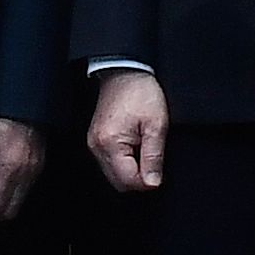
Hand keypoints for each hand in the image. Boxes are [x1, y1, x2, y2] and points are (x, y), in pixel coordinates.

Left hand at [0, 118, 43, 230]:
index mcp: (9, 169)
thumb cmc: (0, 118)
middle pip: (11, 209)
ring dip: (4, 208)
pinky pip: (27, 189)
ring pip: (20, 201)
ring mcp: (36, 169)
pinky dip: (14, 196)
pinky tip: (2, 191)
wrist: (26, 101)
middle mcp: (26, 173)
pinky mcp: (40, 164)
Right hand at [90, 70, 169, 191]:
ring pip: (114, 175)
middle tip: (155, 160)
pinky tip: (136, 146)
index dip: (148, 182)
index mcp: (110, 144)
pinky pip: (110, 163)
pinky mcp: (96, 140)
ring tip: (145, 148)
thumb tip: (153, 184)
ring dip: (132, 170)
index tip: (161, 172)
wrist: (125, 71)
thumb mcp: (156, 124)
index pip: (127, 181)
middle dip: (139, 178)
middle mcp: (97, 148)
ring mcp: (94, 144)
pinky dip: (125, 162)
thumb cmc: (141, 92)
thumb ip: (154, 156)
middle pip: (119, 182)